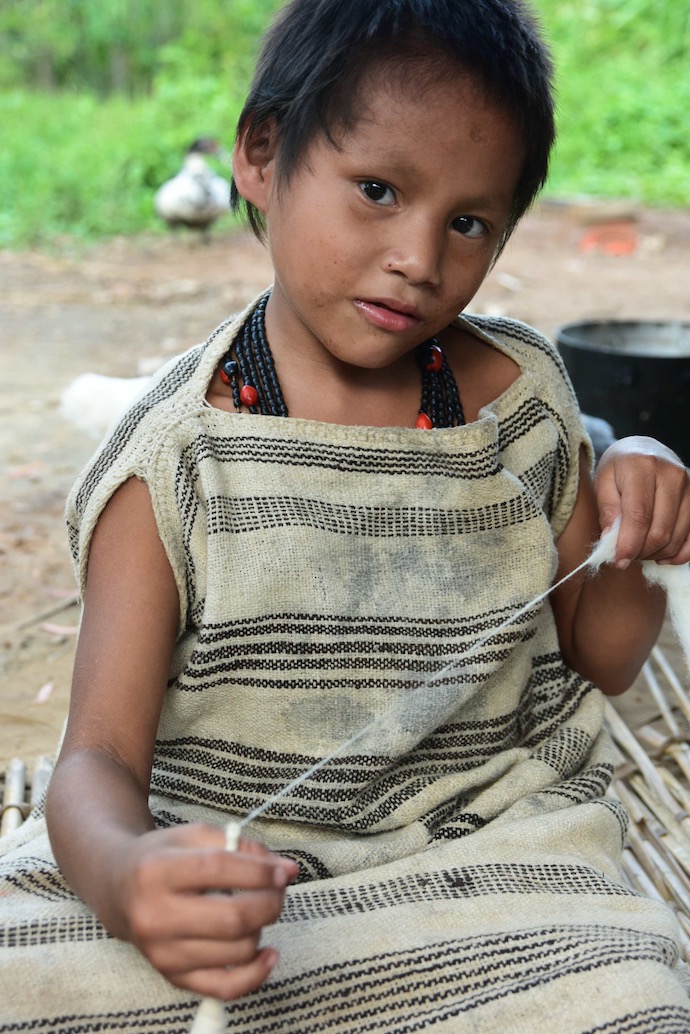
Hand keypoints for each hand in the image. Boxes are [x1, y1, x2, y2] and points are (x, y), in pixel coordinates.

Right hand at [117, 823, 297, 999]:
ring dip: (261, 928)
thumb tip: (287, 869)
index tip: (283, 870)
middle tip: (278, 890)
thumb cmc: (163, 858)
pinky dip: (256, 974)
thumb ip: (241, 845)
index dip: (260, 871)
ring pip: (237, 951)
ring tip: (257, 909)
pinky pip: (225, 988)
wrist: (118, 889)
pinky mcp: (172, 977)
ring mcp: (162, 952)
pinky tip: (268, 952)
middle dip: (270, 903)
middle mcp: (154, 916)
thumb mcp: (194, 835)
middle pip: (232, 919)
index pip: (219, 870)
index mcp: (157, 871)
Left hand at [594, 436, 689, 567]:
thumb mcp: (603, 482)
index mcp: (643, 466)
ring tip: (638, 552)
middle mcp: (672, 475)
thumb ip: (608, 510)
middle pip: (660, 529)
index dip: (629, 543)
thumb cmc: (619, 469)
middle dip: (641, 552)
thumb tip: (611, 542)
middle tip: (625, 557)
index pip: (639, 514)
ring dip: (656, 554)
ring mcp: (689, 487)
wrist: (644, 451)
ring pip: (676, 537)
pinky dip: (678, 554)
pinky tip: (660, 557)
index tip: (619, 561)